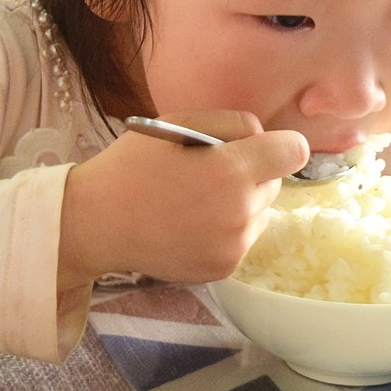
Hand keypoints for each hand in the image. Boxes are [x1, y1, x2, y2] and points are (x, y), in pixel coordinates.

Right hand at [58, 110, 307, 288]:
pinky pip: (245, 239)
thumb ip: (232, 123)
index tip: (259, 148)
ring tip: (199, 200)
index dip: (280, 145)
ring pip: (263, 213)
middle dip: (254, 173)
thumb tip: (265, 137)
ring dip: (244, 203)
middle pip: (276, 183)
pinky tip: (194, 223)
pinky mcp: (224, 268)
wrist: (95, 223)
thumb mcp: (178, 122)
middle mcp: (240, 212)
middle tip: (210, 172)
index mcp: (231, 171)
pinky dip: (229, 230)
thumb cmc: (133, 165)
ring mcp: (233, 245)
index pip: (294, 151)